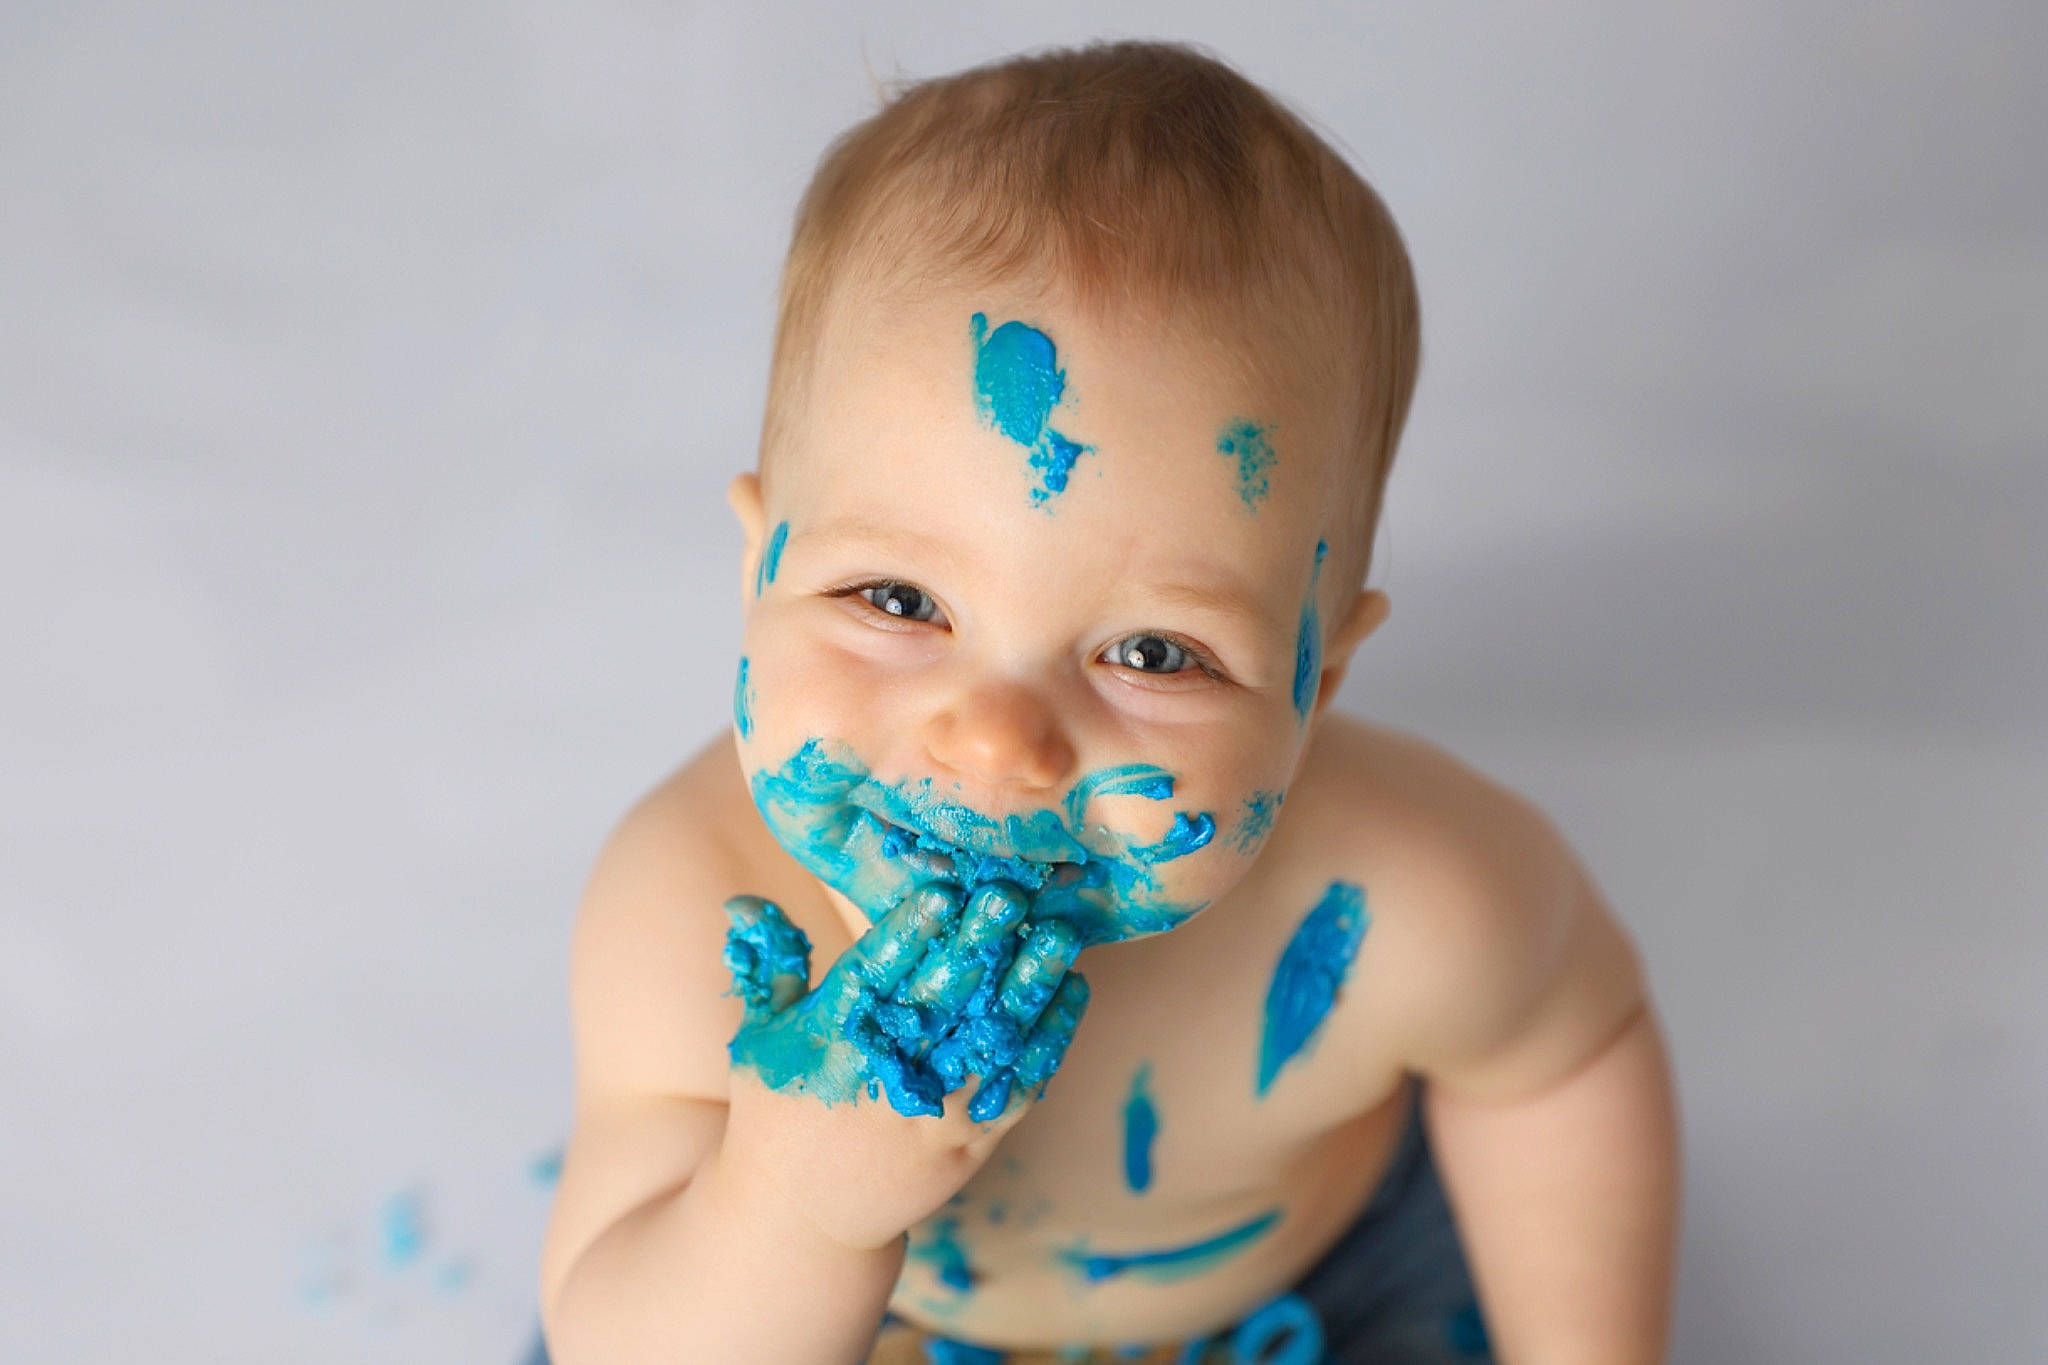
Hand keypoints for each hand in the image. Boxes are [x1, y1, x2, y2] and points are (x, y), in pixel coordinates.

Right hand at [718, 883, 1088, 1248]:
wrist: (801, 1221)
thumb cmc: (777, 1113)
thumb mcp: (758, 1039)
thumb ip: (768, 966)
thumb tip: (745, 903)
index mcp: (829, 1041)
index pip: (873, 975)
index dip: (909, 932)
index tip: (944, 889)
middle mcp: (883, 1076)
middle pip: (940, 1000)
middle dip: (978, 946)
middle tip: (1013, 894)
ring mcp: (931, 1114)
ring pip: (990, 1040)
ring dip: (1029, 985)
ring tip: (1059, 935)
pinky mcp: (969, 1143)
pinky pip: (1017, 1087)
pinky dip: (1048, 1039)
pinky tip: (1071, 991)